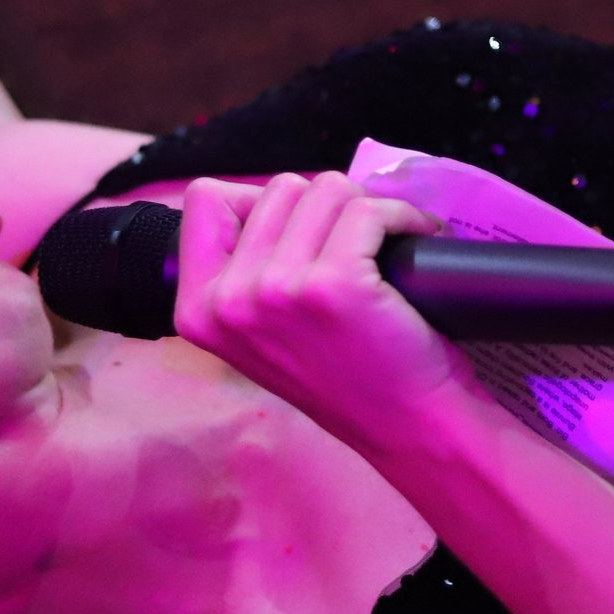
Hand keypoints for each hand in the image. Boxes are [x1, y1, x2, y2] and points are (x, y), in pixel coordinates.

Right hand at [173, 172, 477, 448]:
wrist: (407, 426)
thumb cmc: (348, 375)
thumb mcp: (261, 331)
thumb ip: (243, 270)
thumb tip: (275, 198)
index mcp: (197, 310)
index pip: (205, 198)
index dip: (260, 203)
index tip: (302, 233)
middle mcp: (226, 301)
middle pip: (278, 187)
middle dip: (325, 208)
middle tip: (356, 244)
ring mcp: (276, 291)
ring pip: (325, 189)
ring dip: (366, 209)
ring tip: (386, 244)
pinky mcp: (332, 283)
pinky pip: (368, 209)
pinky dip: (404, 216)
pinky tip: (416, 238)